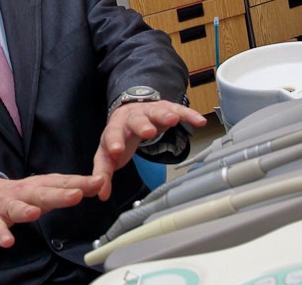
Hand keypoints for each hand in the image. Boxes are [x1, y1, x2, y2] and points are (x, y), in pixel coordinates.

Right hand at [0, 173, 104, 247]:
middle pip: (44, 193)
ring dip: (26, 210)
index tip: (99, 182)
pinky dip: (1, 234)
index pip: (63, 182)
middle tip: (77, 194)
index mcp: (41, 185)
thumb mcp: (46, 188)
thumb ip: (70, 188)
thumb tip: (98, 185)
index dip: (81, 182)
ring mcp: (7, 205)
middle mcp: (26, 192)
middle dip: (60, 194)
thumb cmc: (21, 193)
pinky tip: (8, 241)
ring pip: (17, 208)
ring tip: (35, 213)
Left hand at [92, 101, 206, 200]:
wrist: (129, 112)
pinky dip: (188, 115)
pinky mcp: (166, 108)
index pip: (112, 134)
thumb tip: (102, 193)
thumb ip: (104, 173)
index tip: (116, 151)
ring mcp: (149, 112)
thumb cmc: (120, 137)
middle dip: (142, 125)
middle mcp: (131, 117)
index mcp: (115, 129)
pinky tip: (199, 121)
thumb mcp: (108, 155)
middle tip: (148, 132)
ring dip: (164, 115)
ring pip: (156, 111)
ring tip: (172, 120)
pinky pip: (178, 111)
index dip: (114, 142)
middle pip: (135, 120)